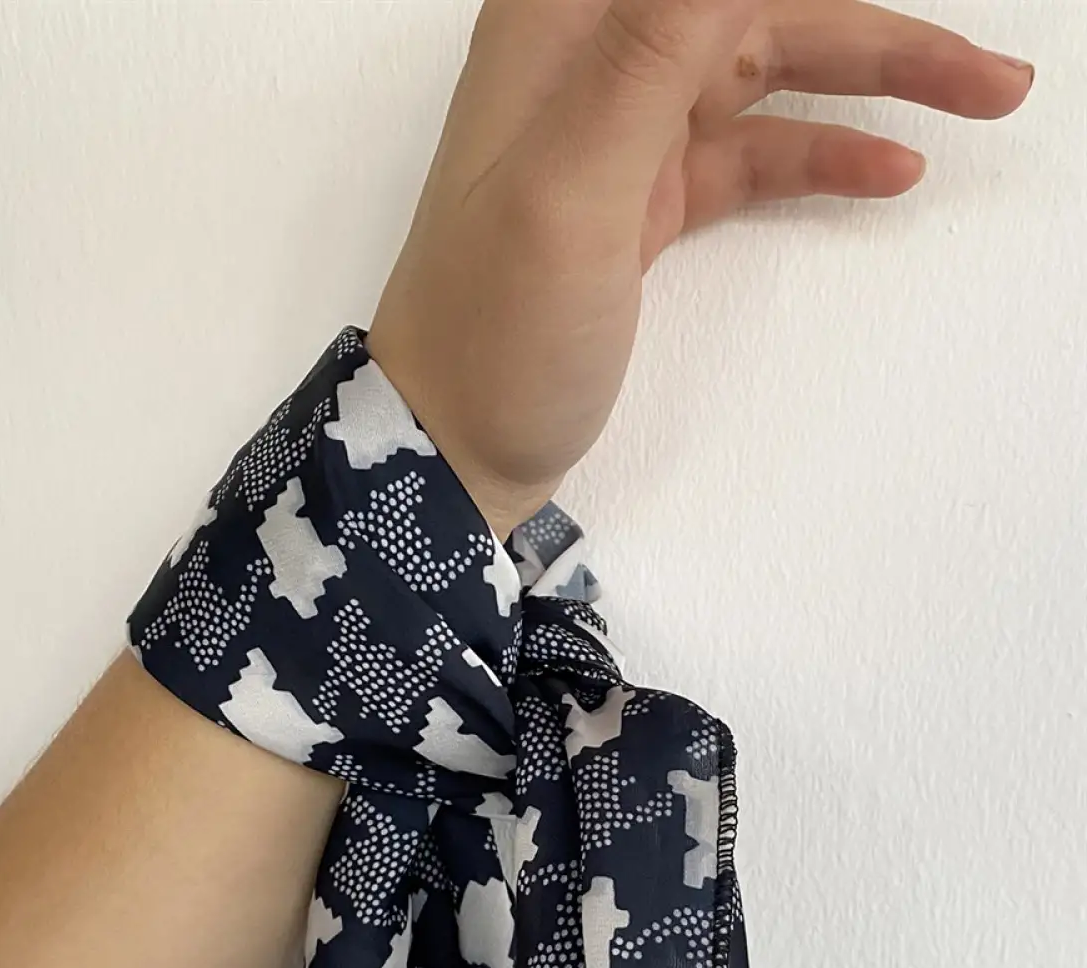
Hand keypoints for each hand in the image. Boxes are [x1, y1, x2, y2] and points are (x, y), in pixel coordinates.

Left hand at [368, 0, 1033, 537]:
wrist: (448, 453)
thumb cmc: (489, 336)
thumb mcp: (569, 190)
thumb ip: (649, 55)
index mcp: (564, 23)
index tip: (912, 6)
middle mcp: (595, 55)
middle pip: (757, 6)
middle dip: (876, 28)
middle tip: (988, 70)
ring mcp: (622, 128)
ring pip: (770, 69)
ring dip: (873, 80)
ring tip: (977, 98)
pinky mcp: (643, 195)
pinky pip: (753, 148)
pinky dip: (821, 152)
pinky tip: (891, 166)